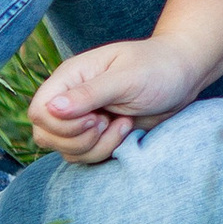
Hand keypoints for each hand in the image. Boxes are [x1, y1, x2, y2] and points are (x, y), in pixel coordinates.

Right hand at [28, 35, 207, 164]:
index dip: (61, 124)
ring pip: (65, 150)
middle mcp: (71, 98)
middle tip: (107, 122)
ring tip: (124, 124)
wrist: (183, 76)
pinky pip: (84, 156)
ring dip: (95, 146)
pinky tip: (127, 130)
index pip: (39, 110)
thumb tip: (52, 108)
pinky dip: (105, 151)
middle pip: (45, 135)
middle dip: (79, 139)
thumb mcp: (127, 77)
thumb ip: (89, 94)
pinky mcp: (96, 134)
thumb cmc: (157, 67)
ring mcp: (82, 118)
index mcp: (71, 76)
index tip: (95, 118)